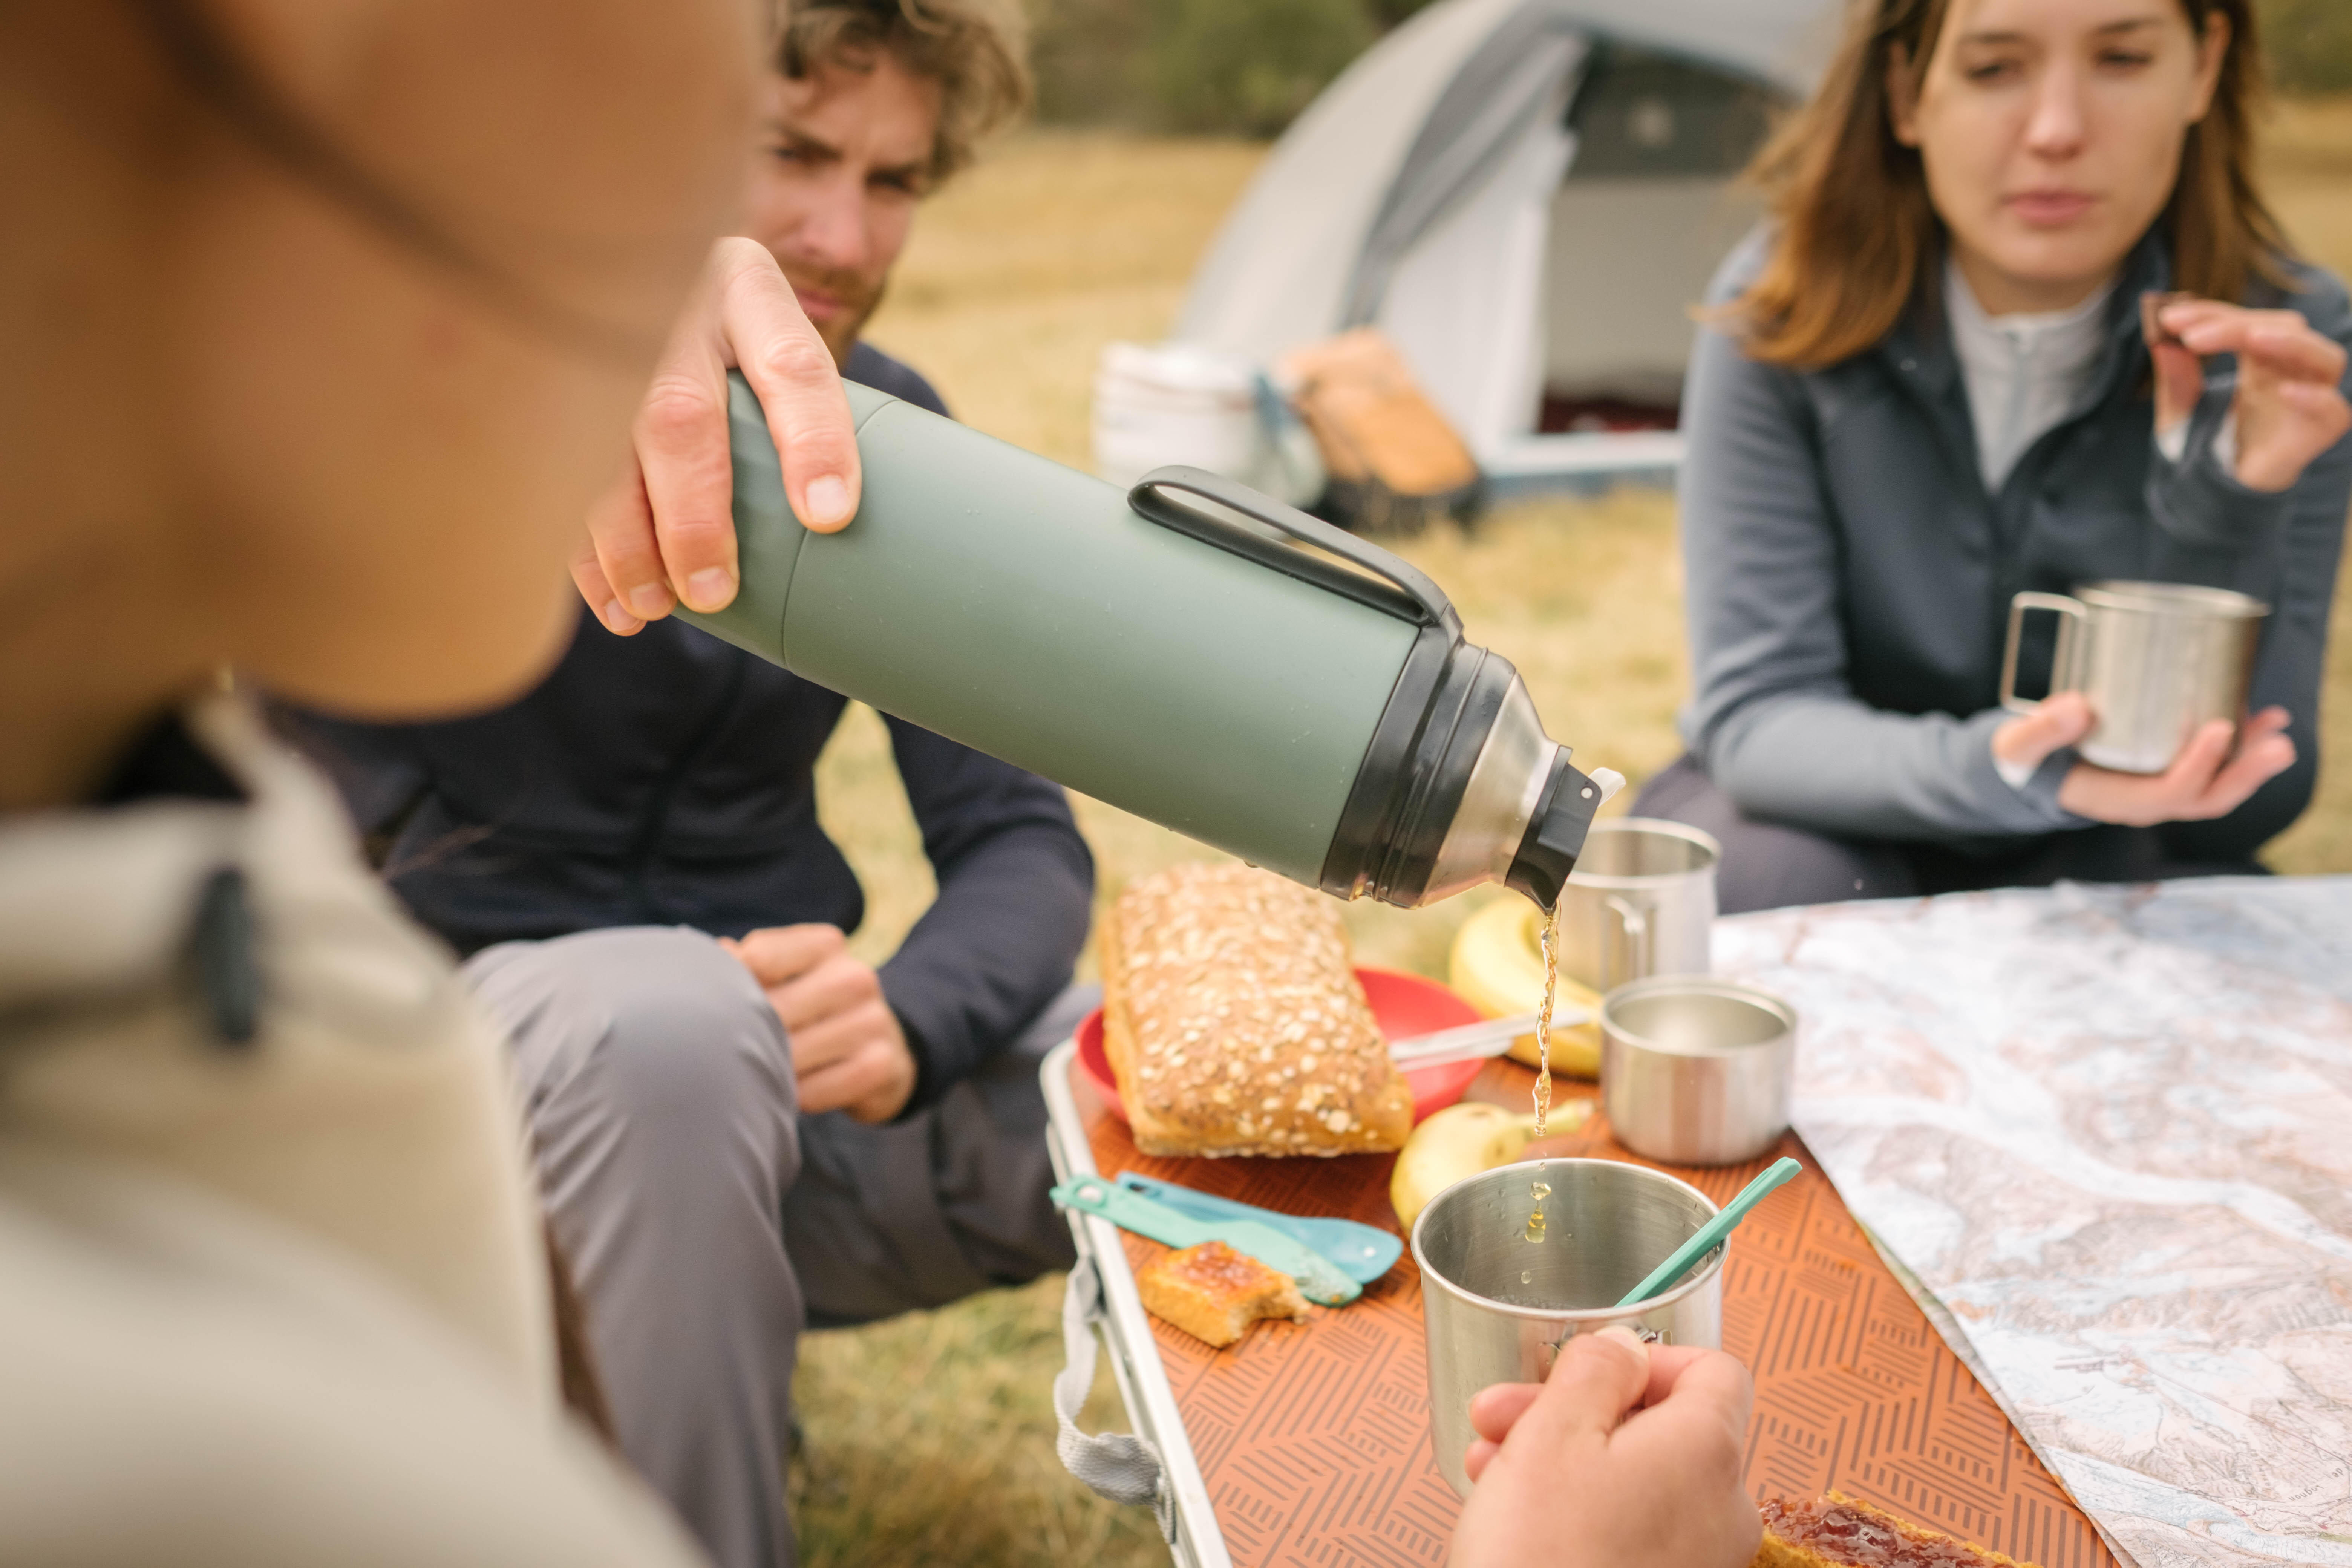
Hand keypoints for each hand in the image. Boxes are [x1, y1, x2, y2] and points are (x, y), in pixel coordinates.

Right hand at [576, 238, 862, 634]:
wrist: (637, 254)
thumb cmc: (738, 333)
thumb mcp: (777, 334)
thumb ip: (805, 407)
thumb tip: (837, 526)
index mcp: (748, 292)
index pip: (792, 366)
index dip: (813, 442)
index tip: (829, 516)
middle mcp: (672, 309)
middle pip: (680, 414)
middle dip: (694, 516)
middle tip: (713, 591)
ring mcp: (604, 343)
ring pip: (604, 450)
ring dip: (628, 543)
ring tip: (654, 608)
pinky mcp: (559, 387)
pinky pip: (562, 475)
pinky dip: (584, 550)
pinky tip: (612, 603)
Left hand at [722, 924, 915, 1121]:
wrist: (884, 1050)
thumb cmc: (813, 1009)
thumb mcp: (787, 976)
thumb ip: (747, 966)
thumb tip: (712, 956)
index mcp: (826, 945)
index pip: (759, 957)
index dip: (729, 986)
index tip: (718, 1004)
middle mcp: (855, 977)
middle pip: (771, 1010)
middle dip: (744, 1036)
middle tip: (723, 1052)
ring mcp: (870, 1022)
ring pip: (789, 1055)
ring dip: (765, 1070)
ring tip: (758, 1071)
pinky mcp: (877, 1066)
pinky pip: (810, 1092)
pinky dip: (791, 1097)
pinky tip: (791, 1092)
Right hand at [1448, 1328, 1758, 1567]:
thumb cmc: (1539, 1557)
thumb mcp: (1552, 1434)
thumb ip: (1595, 1370)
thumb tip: (1626, 1343)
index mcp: (1706, 1452)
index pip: (1716, 1373)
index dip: (1649, 1357)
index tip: (1586, 1367)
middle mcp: (1723, 1509)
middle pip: (1661, 1428)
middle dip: (1573, 1409)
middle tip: (1499, 1413)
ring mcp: (1701, 1562)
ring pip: (1636, 1481)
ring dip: (1563, 1459)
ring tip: (1488, 1465)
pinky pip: (1633, 1532)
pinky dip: (1581, 1512)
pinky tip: (1516, 1514)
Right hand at [1993, 691, 2294, 826]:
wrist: (2029, 770)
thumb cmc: (2027, 758)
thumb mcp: (2020, 746)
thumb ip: (2042, 728)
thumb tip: (2078, 708)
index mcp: (2115, 800)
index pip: (2169, 793)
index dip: (2198, 765)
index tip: (2219, 726)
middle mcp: (2146, 801)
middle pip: (2207, 798)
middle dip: (2246, 773)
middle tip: (2277, 743)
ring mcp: (2161, 788)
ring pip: (2218, 787)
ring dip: (2252, 761)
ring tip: (2278, 727)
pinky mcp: (2168, 770)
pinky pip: (2213, 769)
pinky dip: (2240, 748)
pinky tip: (2259, 720)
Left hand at [2153, 298, 2350, 493]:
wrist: (2221, 489)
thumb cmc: (2207, 442)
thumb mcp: (2179, 410)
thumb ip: (2174, 381)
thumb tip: (2161, 344)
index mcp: (2260, 359)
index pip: (2244, 321)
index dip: (2210, 314)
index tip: (2167, 318)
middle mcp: (2290, 372)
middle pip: (2282, 329)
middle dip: (2237, 324)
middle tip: (2190, 335)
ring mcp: (2310, 399)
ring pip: (2324, 357)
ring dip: (2291, 343)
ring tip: (2252, 338)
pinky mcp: (2320, 432)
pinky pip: (2333, 409)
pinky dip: (2315, 398)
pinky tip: (2286, 393)